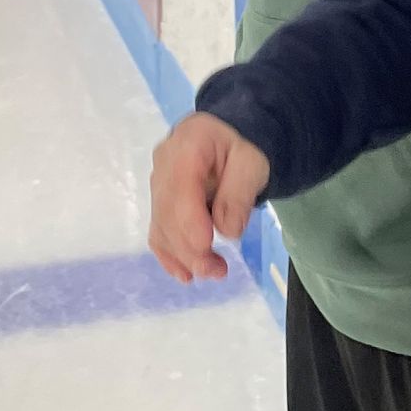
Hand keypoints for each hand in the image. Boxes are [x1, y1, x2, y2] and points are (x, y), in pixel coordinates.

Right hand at [148, 111, 271, 283]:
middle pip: (168, 212)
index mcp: (187, 145)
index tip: (207, 247)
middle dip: (190, 247)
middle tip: (218, 270)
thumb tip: (227, 230)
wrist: (229, 137)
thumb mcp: (252, 163)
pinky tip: (185, 274)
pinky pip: (158, 231)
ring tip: (213, 272)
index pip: (181, 188)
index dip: (190, 222)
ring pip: (161, 226)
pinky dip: (169, 254)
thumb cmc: (243, 147)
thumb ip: (239, 193)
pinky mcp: (159, 202)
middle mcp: (163, 164)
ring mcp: (158, 184)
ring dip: (183, 256)